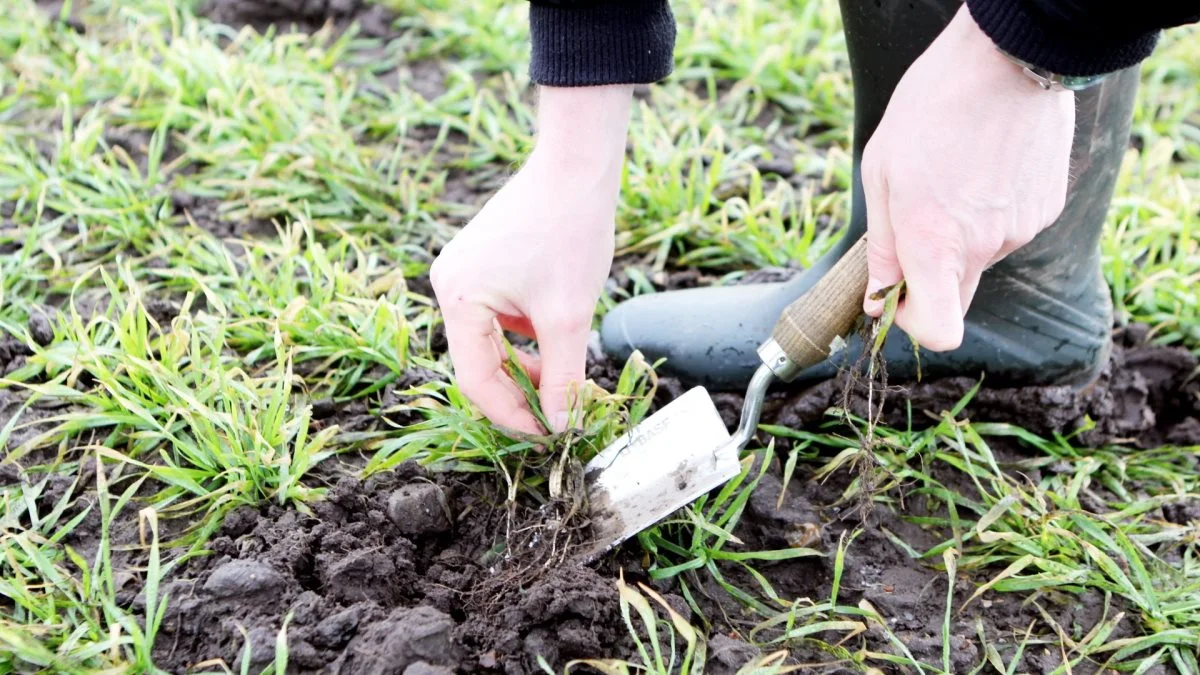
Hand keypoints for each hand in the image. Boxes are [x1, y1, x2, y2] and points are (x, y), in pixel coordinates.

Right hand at [430, 85, 632, 434]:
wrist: (577, 165)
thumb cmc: (571, 232)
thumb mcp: (569, 315)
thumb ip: (562, 376)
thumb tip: (563, 427)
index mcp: (458, 299)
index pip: (476, 381)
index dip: (513, 416)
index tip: (549, 435)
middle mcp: (449, 286)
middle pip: (480, 364)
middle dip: (521, 392)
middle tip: (561, 415)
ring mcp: (463, 274)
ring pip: (491, 343)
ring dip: (527, 366)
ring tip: (566, 381)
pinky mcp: (483, 265)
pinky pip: (498, 319)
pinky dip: (526, 338)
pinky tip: (558, 343)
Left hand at [860, 4, 1074, 350]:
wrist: (1009, 58)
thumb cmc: (933, 107)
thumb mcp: (881, 172)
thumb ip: (882, 245)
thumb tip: (878, 298)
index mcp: (934, 243)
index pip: (940, 330)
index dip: (914, 324)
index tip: (897, 297)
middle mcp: (982, 246)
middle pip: (957, 296)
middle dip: (931, 278)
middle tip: (915, 221)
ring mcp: (1020, 229)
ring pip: (981, 255)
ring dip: (962, 232)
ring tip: (954, 172)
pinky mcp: (1046, 208)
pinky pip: (1009, 228)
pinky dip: (993, 210)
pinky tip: (985, 165)